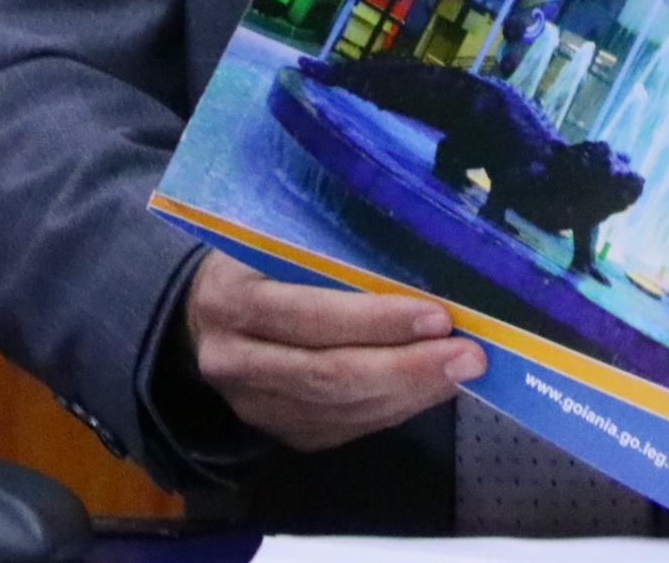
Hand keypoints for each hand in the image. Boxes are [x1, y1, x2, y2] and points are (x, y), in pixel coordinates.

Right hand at [183, 249, 482, 450]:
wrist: (201, 314)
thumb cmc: (255, 260)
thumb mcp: (277, 238)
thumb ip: (330, 252)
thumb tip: (423, 263)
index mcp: (233, 300)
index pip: (311, 317)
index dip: (377, 321)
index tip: (438, 316)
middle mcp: (235, 359)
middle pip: (329, 374)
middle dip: (408, 367)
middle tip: (467, 355)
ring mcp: (253, 404)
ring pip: (340, 409)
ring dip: (409, 392)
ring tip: (460, 371)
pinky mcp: (277, 430)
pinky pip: (343, 428)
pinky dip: (392, 410)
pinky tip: (428, 389)